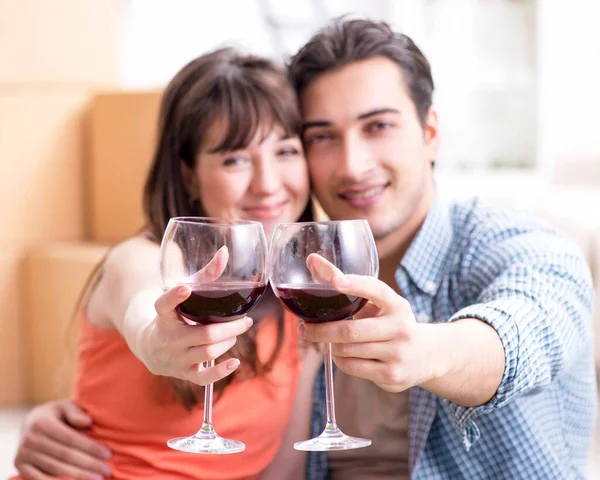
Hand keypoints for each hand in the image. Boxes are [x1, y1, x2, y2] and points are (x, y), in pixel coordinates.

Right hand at [14, 401, 111, 479]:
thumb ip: (76, 413)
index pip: (71, 439)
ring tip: (97, 479)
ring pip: (55, 468)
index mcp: (42, 422)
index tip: (108, 454)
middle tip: (107, 470)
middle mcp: (30, 439)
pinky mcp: (20, 466)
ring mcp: (23, 454)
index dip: (90, 448)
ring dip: (78, 476)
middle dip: (88, 464)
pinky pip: (39, 479)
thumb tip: (87, 422)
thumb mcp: (66, 407)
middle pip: (65, 455)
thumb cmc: (57, 415)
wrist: (31, 422)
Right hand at [136, 284, 253, 385]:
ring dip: (228, 341)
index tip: (185, 287)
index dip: (174, 297)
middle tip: (246, 320)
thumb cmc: (174, 314)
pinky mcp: (183, 373)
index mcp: (163, 315)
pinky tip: (235, 362)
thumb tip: (225, 252)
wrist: (150, 345)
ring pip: (208, 353)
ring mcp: (176, 358)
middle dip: (230, 328)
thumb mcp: (183, 292)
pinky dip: (221, 372)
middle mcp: (168, 338)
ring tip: (236, 333)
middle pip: (205, 334)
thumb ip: (205, 275)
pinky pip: (204, 378)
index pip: (164, 305)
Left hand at [300, 272, 437, 392]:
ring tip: (326, 341)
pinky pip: (352, 368)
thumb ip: (347, 284)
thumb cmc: (393, 323)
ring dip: (330, 346)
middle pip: (350, 331)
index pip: (375, 290)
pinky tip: (341, 355)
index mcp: (397, 305)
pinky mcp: (391, 375)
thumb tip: (312, 261)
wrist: (429, 355)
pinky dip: (340, 361)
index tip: (336, 281)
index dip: (355, 285)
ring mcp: (397, 353)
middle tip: (304, 328)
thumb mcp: (380, 303)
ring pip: (347, 351)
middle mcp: (400, 328)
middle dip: (321, 330)